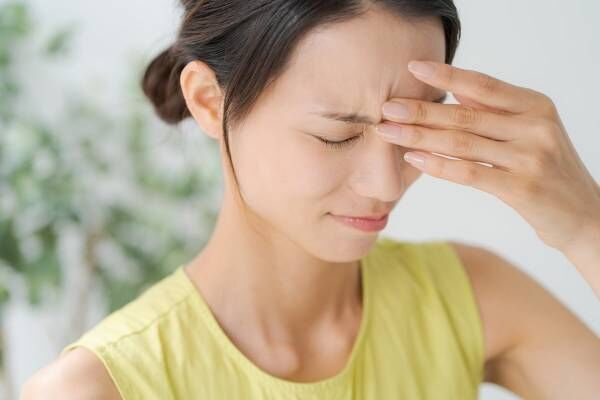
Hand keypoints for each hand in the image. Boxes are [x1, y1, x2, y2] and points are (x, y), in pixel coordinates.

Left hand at [376, 60, 599, 252]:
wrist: (583, 214)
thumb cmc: (547, 169)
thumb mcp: (529, 131)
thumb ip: (495, 110)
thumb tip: (456, 89)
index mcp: (535, 106)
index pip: (483, 85)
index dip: (446, 76)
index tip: (412, 67)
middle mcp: (535, 126)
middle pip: (466, 114)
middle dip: (421, 110)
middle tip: (386, 106)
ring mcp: (531, 157)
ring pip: (463, 143)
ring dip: (420, 136)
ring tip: (388, 131)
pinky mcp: (522, 188)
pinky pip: (470, 173)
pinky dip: (438, 165)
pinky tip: (413, 158)